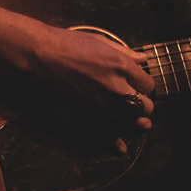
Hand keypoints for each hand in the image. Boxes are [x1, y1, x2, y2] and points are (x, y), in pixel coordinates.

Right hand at [0, 0, 155, 149]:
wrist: (43, 56)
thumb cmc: (71, 43)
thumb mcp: (102, 41)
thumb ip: (126, 52)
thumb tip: (143, 58)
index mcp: (121, 66)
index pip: (147, 83)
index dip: (145, 84)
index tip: (140, 83)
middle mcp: (116, 87)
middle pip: (143, 105)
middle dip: (145, 103)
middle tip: (141, 101)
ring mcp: (102, 103)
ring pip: (131, 121)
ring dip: (139, 123)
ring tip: (144, 124)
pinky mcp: (87, 114)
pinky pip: (105, 133)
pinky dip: (114, 142)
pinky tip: (121, 149)